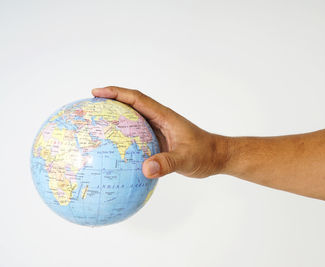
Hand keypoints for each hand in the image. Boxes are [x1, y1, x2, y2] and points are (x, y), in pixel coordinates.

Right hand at [92, 86, 228, 178]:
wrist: (216, 157)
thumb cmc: (205, 154)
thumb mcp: (187, 159)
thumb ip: (167, 163)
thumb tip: (145, 169)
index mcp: (164, 116)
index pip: (137, 98)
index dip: (116, 93)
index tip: (96, 92)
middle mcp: (159, 120)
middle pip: (130, 105)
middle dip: (109, 102)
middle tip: (87, 106)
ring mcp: (158, 130)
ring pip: (132, 120)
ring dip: (114, 119)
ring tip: (93, 124)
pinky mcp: (158, 141)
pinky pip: (136, 136)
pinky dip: (122, 137)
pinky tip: (111, 149)